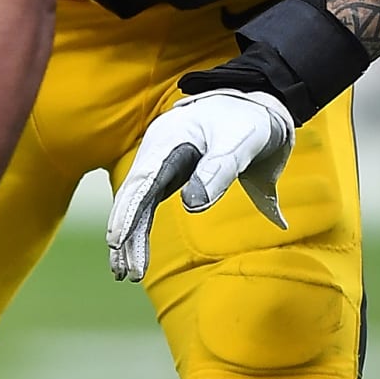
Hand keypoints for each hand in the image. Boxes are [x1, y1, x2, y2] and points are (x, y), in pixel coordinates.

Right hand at [107, 90, 296, 282]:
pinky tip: (137, 254)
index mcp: (167, 140)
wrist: (262, 105)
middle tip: (124, 272)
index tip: (116, 240)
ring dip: (133, 238)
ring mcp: (164, 167)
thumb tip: (191, 206)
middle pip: (135, 198)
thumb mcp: (240, 142)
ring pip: (140, 206)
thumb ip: (217, 171)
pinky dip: (143, 231)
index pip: (141, 181)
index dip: (127, 212)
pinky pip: (152, 207)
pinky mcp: (176, 179)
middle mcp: (158, 155)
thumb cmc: (251, 119)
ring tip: (125, 273)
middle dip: (127, 234)